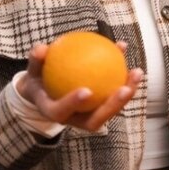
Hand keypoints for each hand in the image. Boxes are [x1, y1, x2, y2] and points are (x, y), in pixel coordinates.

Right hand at [18, 41, 141, 132]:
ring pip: (111, 110)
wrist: (45, 92)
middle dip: (112, 107)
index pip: (62, 112)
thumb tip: (41, 48)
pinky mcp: (100, 107)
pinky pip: (114, 93)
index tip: (86, 90)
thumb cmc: (38, 79)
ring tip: (137, 73)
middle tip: (124, 88)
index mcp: (54, 112)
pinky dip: (123, 76)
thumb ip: (36, 60)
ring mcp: (88, 116)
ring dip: (127, 94)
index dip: (74, 104)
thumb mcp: (32, 70)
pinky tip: (125, 51)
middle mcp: (73, 120)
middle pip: (95, 120)